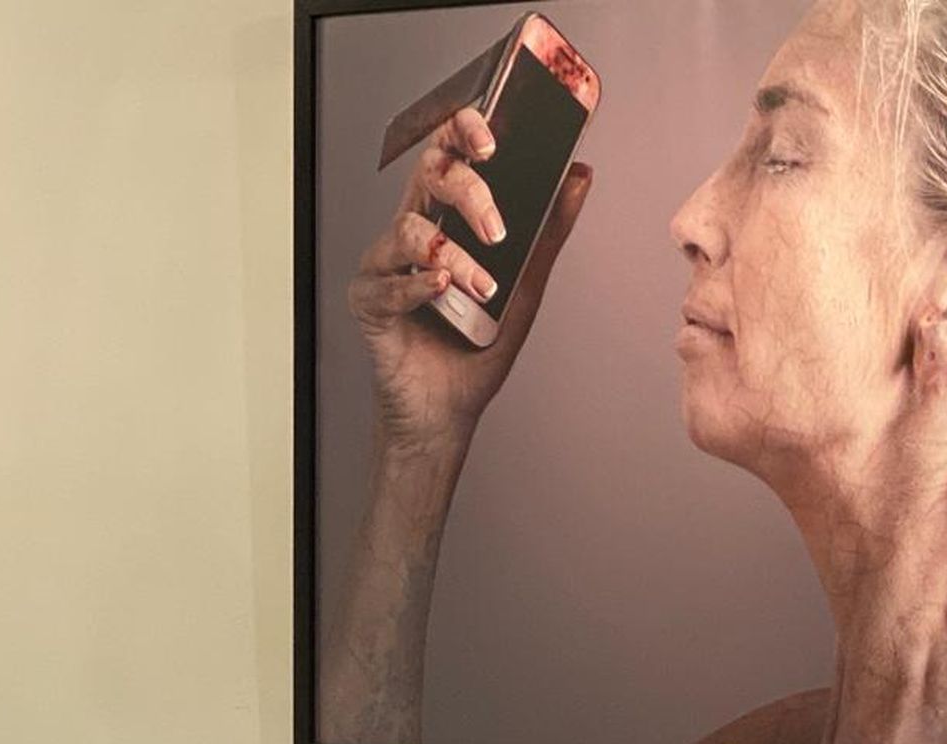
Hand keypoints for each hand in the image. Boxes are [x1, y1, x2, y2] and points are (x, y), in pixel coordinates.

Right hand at [349, 107, 593, 455]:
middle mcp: (411, 233)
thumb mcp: (527, 284)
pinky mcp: (367, 303)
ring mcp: (384, 267)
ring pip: (409, 232)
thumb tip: (578, 175)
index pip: (447, 152)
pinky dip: (417, 288)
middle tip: (498, 229)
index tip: (492, 139)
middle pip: (427, 176)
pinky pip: (386, 284)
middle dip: (468, 192)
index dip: (462, 131)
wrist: (449, 408)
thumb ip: (549, 230)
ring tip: (482, 291)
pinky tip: (441, 294)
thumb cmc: (477, 347)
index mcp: (445, 218)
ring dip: (455, 260)